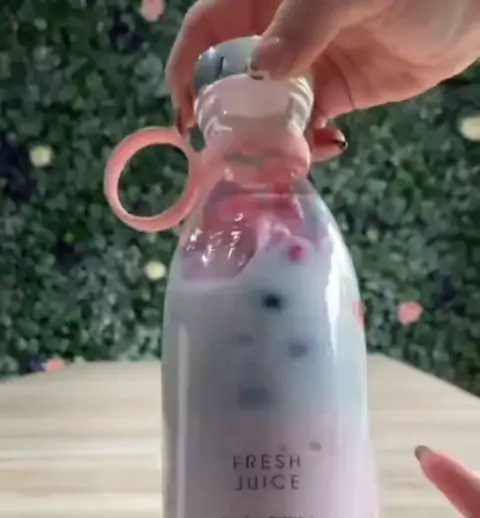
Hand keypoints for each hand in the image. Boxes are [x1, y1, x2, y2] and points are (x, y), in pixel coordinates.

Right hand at [166, 0, 478, 143]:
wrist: (466, 8)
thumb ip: (303, 23)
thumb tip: (260, 71)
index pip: (208, 31)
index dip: (188, 70)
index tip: (187, 115)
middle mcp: (276, 35)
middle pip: (230, 82)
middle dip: (227, 122)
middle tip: (235, 157)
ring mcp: (304, 69)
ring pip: (266, 114)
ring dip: (268, 144)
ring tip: (285, 164)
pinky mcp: (332, 97)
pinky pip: (305, 130)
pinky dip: (308, 148)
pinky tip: (329, 149)